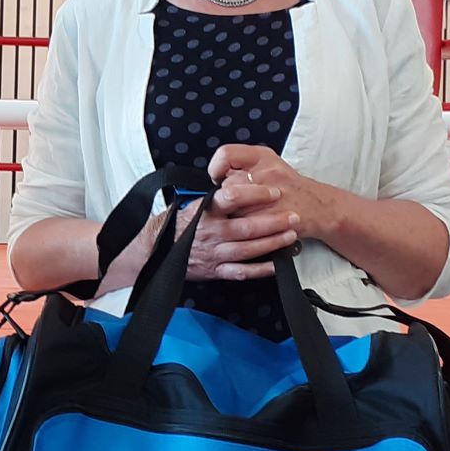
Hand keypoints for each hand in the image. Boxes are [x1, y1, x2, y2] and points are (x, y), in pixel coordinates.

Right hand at [100, 177, 297, 289]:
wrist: (156, 251)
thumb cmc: (178, 224)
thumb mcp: (193, 202)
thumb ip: (216, 195)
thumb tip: (239, 178)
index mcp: (204, 212)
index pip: (231, 198)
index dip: (255, 194)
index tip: (273, 191)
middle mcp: (210, 233)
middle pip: (247, 227)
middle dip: (273, 221)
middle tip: (293, 215)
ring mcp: (214, 253)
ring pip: (248, 250)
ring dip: (272, 243)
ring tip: (290, 235)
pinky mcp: (216, 270)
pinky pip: (241, 272)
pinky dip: (260, 270)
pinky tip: (276, 264)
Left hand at [208, 144, 335, 241]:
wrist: (318, 206)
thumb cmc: (289, 186)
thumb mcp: (268, 164)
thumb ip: (242, 166)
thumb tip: (215, 177)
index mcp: (262, 156)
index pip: (226, 154)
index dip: (216, 168)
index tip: (217, 177)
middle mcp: (267, 172)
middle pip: (228, 185)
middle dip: (227, 198)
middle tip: (237, 202)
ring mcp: (273, 195)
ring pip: (234, 207)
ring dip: (235, 214)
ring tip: (246, 213)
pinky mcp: (275, 217)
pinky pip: (247, 224)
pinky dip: (246, 226)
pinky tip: (255, 223)